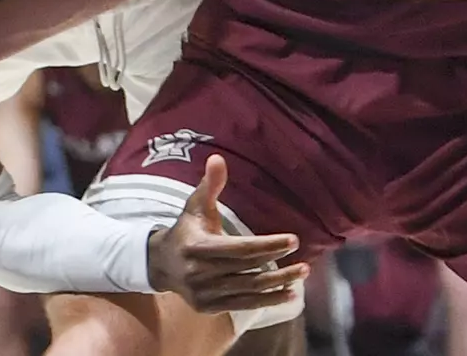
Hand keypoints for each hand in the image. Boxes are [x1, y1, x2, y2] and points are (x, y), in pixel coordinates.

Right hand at [146, 155, 309, 312]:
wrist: (161, 265)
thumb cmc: (186, 230)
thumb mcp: (195, 206)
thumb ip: (210, 185)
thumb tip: (218, 158)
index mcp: (198, 247)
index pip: (240, 248)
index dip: (268, 245)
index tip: (294, 240)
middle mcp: (200, 273)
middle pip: (248, 270)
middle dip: (278, 266)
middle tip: (305, 262)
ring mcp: (204, 293)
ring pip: (249, 290)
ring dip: (278, 284)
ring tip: (301, 275)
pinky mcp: (208, 307)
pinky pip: (242, 304)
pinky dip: (267, 301)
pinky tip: (288, 295)